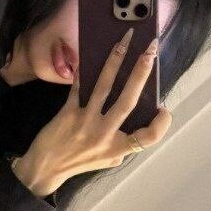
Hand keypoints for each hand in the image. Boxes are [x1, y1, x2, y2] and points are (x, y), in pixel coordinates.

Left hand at [18, 30, 173, 192]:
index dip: (161, 125)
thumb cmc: (82, 160)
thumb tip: (139, 110)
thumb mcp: (108, 158)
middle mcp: (103, 135)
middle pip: (128, 101)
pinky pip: (79, 87)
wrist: (46, 167)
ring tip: (122, 43)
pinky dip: (84, 71)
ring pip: (104, 87)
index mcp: (117, 148)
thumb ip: (123, 140)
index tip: (164, 110)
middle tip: (150, 51)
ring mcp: (85, 123)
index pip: (147, 138)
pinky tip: (89, 55)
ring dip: (115, 62)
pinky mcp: (67, 113)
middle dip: (140, 74)